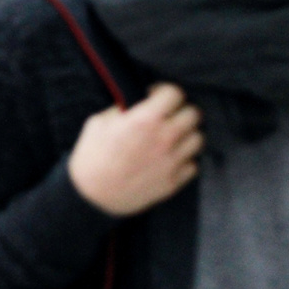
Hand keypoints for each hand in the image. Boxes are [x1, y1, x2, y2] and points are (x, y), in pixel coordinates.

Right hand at [68, 83, 203, 216]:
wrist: (91, 197)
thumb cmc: (91, 158)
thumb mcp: (99, 123)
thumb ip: (125, 109)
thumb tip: (139, 103)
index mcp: (145, 120)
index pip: (175, 93)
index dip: (166, 92)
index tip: (158, 96)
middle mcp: (164, 138)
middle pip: (193, 114)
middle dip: (181, 110)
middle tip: (170, 115)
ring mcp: (172, 161)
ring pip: (198, 138)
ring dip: (187, 135)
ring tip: (173, 137)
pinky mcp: (174, 181)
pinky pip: (192, 164)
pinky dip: (184, 160)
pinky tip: (170, 158)